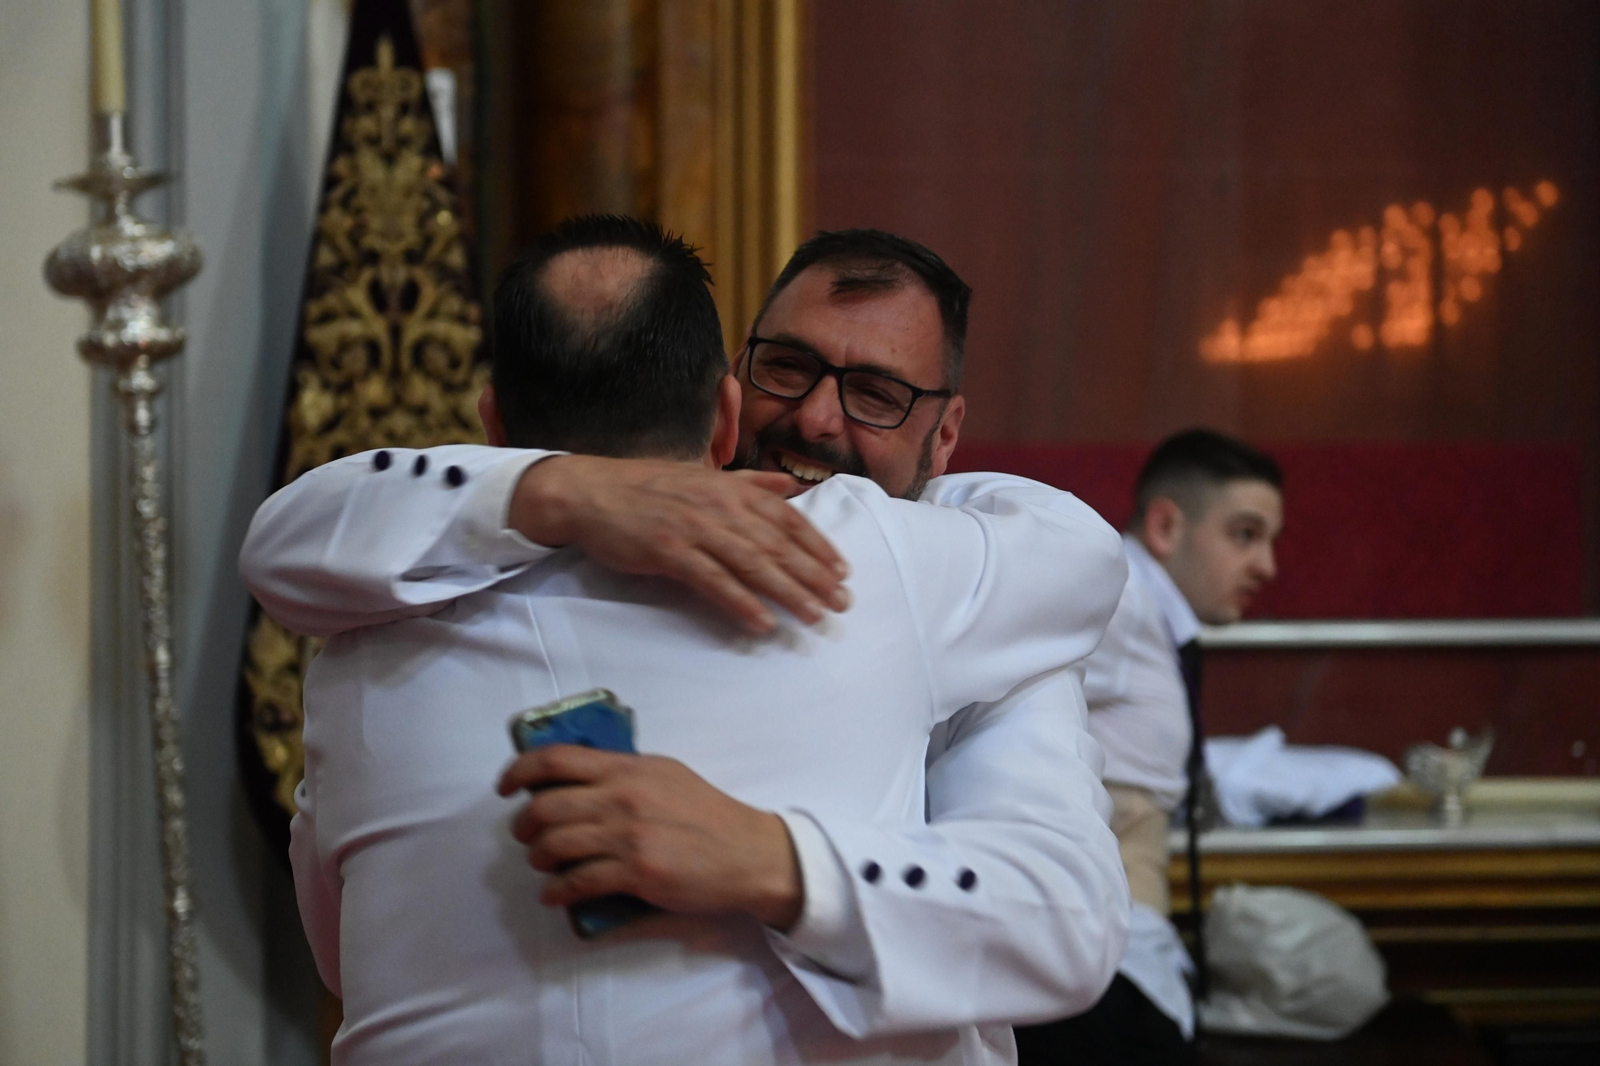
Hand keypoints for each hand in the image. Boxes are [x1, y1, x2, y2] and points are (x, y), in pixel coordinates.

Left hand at [496, 744, 803, 930]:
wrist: (746, 852)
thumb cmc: (707, 812)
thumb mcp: (665, 774)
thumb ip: (623, 773)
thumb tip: (576, 777)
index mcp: (628, 768)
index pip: (557, 759)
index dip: (519, 771)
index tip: (506, 787)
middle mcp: (623, 798)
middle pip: (546, 806)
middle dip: (524, 825)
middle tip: (525, 835)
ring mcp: (628, 836)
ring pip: (555, 846)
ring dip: (538, 858)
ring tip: (542, 863)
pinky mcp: (636, 873)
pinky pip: (577, 882)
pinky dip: (556, 891)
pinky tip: (554, 893)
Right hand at [508, 455, 849, 633]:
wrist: (589, 491)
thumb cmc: (647, 485)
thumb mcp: (703, 475)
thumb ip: (748, 482)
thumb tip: (788, 484)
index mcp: (731, 487)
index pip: (787, 517)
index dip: (818, 545)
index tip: (842, 570)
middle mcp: (720, 505)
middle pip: (778, 544)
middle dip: (814, 575)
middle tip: (842, 602)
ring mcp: (695, 528)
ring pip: (753, 564)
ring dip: (788, 592)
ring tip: (814, 616)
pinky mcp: (669, 552)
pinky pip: (714, 582)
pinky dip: (741, 603)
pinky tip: (763, 623)